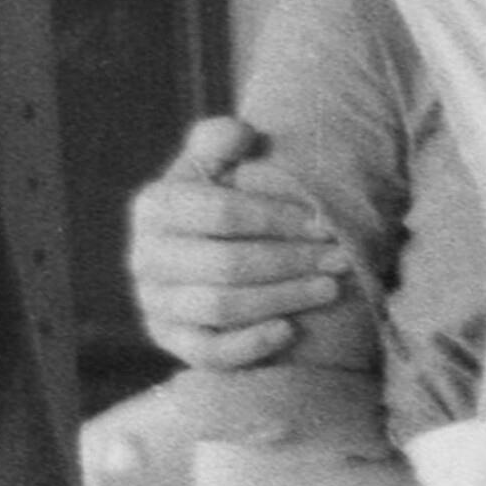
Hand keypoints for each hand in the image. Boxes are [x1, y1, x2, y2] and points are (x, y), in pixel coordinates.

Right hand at [127, 117, 345, 369]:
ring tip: (330, 287)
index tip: (325, 224)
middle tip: (340, 258)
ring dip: (283, 298)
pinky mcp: (170, 341)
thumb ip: (220, 142)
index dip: (278, 219)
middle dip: (292, 261)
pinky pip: (208, 353)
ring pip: (221, 308)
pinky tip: (290, 330)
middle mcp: (145, 256)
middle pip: (226, 264)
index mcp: (155, 206)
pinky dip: (251, 344)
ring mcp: (154, 303)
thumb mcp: (213, 166)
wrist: (199, 252)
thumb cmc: (218, 204)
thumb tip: (241, 133)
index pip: (222, 213)